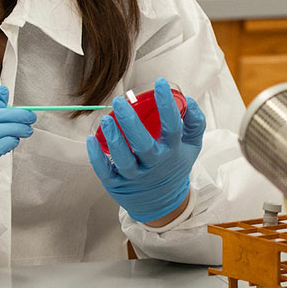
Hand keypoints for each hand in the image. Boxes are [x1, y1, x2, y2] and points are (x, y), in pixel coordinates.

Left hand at [85, 78, 204, 223]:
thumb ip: (195, 123)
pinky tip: (91, 140)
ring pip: (124, 159)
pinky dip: (97, 157)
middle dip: (131, 123)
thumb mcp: (192, 147)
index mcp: (172, 151)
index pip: (172, 126)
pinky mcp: (117, 184)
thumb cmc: (173, 166)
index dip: (167, 105)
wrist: (163, 203)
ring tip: (106, 119)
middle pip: (143, 145)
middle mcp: (154, 164)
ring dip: (114, 139)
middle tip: (119, 102)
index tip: (160, 83)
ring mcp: (135, 176)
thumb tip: (189, 100)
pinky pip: (105, 172)